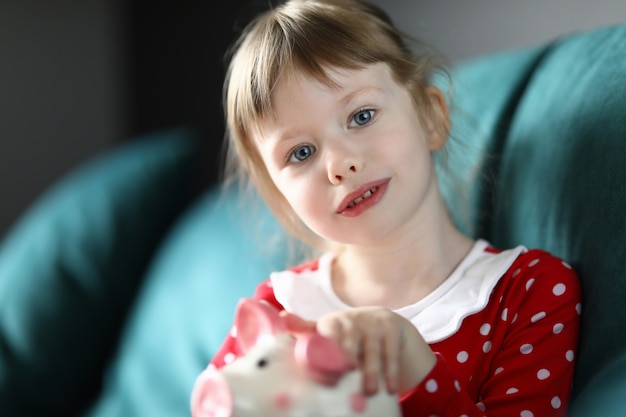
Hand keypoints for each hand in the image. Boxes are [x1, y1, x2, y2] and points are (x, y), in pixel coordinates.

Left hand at [281, 307, 436, 395]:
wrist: (382, 320)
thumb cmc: (347, 332)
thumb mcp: (327, 329)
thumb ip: (304, 329)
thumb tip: (281, 318)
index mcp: (333, 322)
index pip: (328, 335)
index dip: (327, 353)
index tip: (327, 372)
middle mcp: (353, 319)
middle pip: (350, 341)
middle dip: (348, 359)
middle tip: (347, 377)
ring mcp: (373, 323)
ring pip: (372, 349)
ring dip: (372, 371)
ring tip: (370, 391)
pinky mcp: (391, 327)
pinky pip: (391, 351)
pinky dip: (391, 370)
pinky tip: (391, 387)